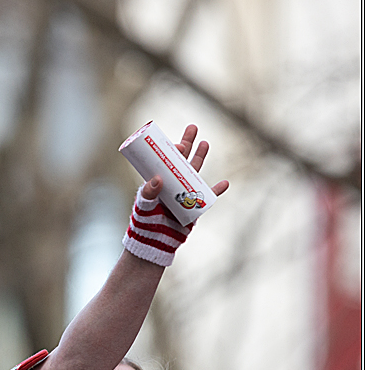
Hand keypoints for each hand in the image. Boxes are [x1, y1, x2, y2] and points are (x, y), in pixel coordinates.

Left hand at [123, 124, 226, 266]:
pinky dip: (217, 190)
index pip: (166, 161)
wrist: (155, 243)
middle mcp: (172, 184)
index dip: (172, 150)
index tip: (177, 144)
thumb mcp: (143, 207)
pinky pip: (208, 196)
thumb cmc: (145, 224)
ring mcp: (184, 193)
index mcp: (158, 182)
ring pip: (195, 172)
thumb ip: (147, 193)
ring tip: (205, 142)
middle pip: (182, 160)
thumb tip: (158, 178)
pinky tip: (225, 182)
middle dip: (188, 144)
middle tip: (193, 127)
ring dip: (200, 157)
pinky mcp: (195, 206)